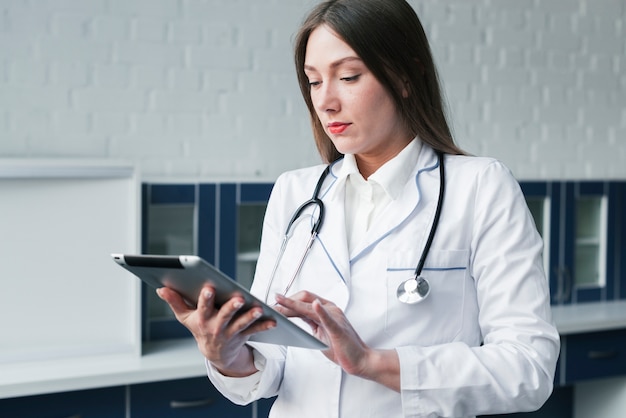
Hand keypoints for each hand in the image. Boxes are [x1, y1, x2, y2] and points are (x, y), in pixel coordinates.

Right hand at [157, 285, 275, 375]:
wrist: (214, 353)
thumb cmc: (199, 327)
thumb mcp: (185, 317)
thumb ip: (175, 301)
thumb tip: (161, 288)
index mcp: (202, 319)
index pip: (203, 307)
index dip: (205, 298)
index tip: (209, 288)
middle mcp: (216, 327)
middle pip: (224, 316)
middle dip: (231, 307)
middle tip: (239, 298)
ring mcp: (230, 333)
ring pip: (241, 324)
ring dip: (250, 317)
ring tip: (258, 309)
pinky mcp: (243, 336)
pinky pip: (255, 331)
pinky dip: (264, 326)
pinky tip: (273, 321)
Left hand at [274, 291, 399, 390]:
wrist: (360, 359)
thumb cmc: (341, 347)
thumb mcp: (320, 331)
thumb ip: (308, 321)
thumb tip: (290, 316)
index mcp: (326, 309)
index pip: (304, 298)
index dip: (287, 299)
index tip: (272, 303)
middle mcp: (331, 309)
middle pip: (305, 298)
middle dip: (286, 301)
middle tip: (269, 306)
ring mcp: (335, 317)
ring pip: (310, 307)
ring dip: (292, 304)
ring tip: (278, 303)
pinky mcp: (338, 329)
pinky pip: (329, 318)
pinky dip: (321, 311)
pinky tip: (314, 305)